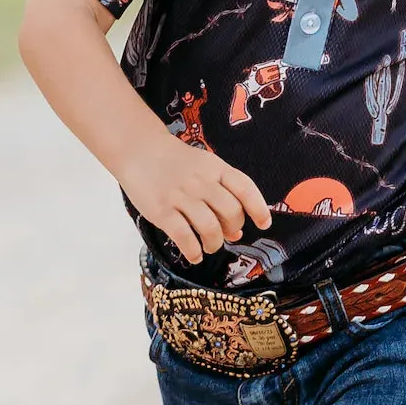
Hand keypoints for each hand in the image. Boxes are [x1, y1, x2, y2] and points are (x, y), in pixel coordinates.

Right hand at [119, 132, 271, 265]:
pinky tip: (194, 254)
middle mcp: (202, 182)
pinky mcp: (161, 211)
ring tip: (209, 246)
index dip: (258, 208)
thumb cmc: (177, 162)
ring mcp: (181, 196)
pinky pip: (184, 237)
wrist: (141, 150)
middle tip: (225, 234)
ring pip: (210, 228)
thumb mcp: (204, 168)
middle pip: (231, 212)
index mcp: (216, 168)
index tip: (264, 224)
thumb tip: (236, 232)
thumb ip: (222, 194)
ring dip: (214, 244)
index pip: (245, 188)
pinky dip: (193, 251)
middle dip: (233, 229)